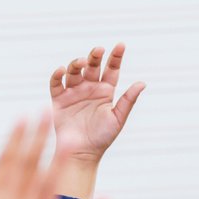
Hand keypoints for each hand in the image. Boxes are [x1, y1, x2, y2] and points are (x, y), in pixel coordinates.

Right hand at [50, 44, 144, 163]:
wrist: (81, 153)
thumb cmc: (102, 138)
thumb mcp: (118, 118)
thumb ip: (128, 100)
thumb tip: (142, 83)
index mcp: (105, 91)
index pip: (112, 69)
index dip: (116, 57)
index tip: (121, 45)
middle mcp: (89, 88)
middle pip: (92, 66)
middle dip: (95, 56)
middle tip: (98, 50)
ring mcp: (73, 92)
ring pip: (74, 71)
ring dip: (77, 63)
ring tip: (82, 63)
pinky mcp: (58, 99)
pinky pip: (56, 83)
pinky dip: (58, 75)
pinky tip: (62, 70)